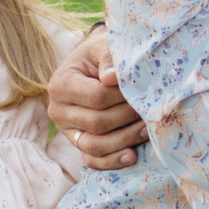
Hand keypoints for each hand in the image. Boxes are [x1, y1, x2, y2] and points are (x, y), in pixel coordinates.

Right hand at [48, 26, 145, 170]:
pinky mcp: (77, 143)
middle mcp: (58, 110)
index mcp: (61, 84)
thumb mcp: (103, 47)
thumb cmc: (100, 55)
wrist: (91, 65)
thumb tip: (113, 78)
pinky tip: (132, 156)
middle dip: (128, 118)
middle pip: (97, 123)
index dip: (122, 97)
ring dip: (124, 140)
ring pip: (94, 146)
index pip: (96, 97)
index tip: (143, 91)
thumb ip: (109, 59)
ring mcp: (67, 130)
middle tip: (151, 111)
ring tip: (147, 130)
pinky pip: (92, 160)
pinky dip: (112, 161)